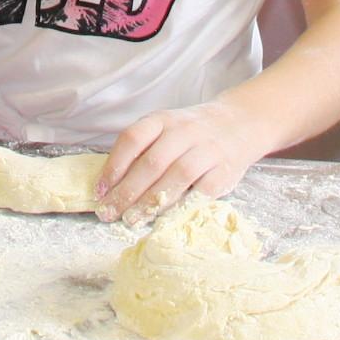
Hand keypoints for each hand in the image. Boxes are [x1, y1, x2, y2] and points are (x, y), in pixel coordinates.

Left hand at [96, 99, 273, 225]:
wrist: (240, 123)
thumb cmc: (192, 133)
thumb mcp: (165, 128)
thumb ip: (142, 150)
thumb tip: (109, 185)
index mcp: (163, 119)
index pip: (133, 139)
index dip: (113, 166)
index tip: (99, 191)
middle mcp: (184, 131)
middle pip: (151, 163)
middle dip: (126, 192)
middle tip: (108, 213)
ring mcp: (207, 150)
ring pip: (176, 177)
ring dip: (151, 202)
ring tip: (131, 220)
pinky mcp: (224, 171)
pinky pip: (201, 192)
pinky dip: (181, 207)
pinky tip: (165, 219)